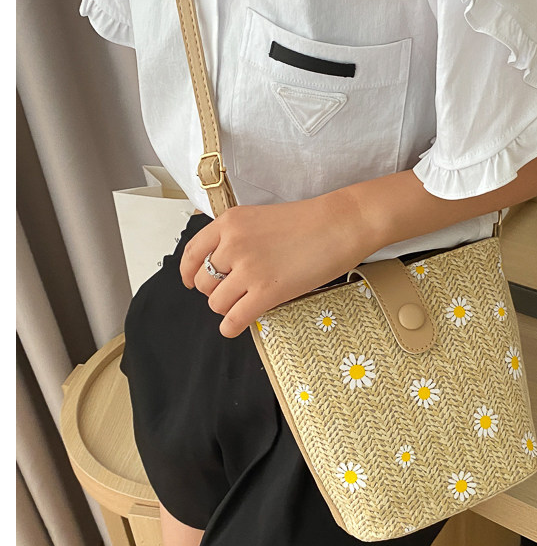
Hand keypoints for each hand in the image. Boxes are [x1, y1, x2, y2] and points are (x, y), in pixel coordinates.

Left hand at [179, 193, 372, 338]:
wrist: (340, 225)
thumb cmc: (310, 222)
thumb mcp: (261, 218)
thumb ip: (238, 237)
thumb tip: (222, 264)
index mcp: (230, 223)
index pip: (192, 252)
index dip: (188, 272)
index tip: (190, 281)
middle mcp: (233, 244)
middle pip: (203, 281)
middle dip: (214, 290)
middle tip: (233, 292)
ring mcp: (249, 269)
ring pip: (216, 302)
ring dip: (227, 307)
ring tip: (243, 304)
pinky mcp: (267, 292)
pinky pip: (234, 319)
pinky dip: (231, 327)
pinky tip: (236, 326)